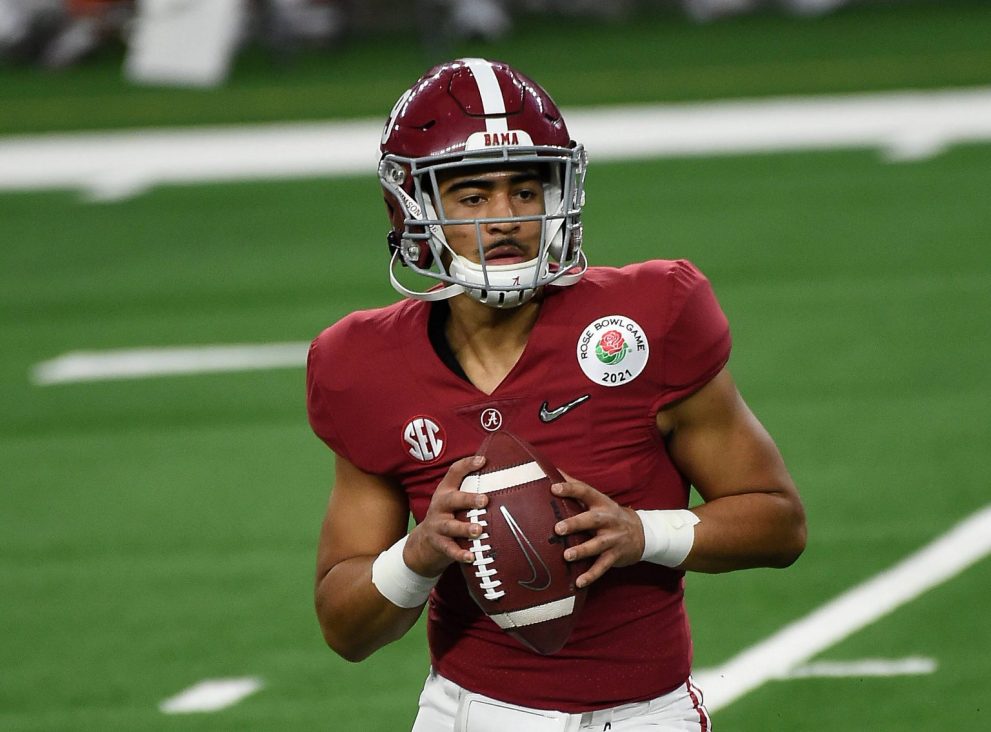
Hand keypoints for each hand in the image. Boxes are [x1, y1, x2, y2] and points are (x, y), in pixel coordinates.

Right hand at [403, 456, 488, 576]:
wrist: (422, 543)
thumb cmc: (448, 516)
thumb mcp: (454, 500)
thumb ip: (471, 489)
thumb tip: (504, 474)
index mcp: (446, 492)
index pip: (454, 473)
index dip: (467, 465)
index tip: (483, 460)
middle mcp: (440, 506)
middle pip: (452, 499)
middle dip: (468, 499)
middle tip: (485, 500)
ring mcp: (437, 525)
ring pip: (450, 526)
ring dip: (464, 528)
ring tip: (478, 530)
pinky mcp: (438, 544)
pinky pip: (449, 549)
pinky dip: (460, 554)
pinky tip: (471, 557)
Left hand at [551, 473, 644, 587]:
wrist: (642, 533)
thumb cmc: (610, 514)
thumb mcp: (598, 499)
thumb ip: (576, 487)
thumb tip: (553, 470)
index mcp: (601, 503)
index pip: (585, 491)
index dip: (570, 488)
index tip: (553, 487)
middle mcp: (607, 520)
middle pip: (592, 520)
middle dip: (575, 524)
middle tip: (557, 528)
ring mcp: (612, 539)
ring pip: (597, 545)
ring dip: (582, 551)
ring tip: (566, 556)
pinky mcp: (615, 556)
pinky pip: (602, 567)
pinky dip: (591, 575)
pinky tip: (578, 583)